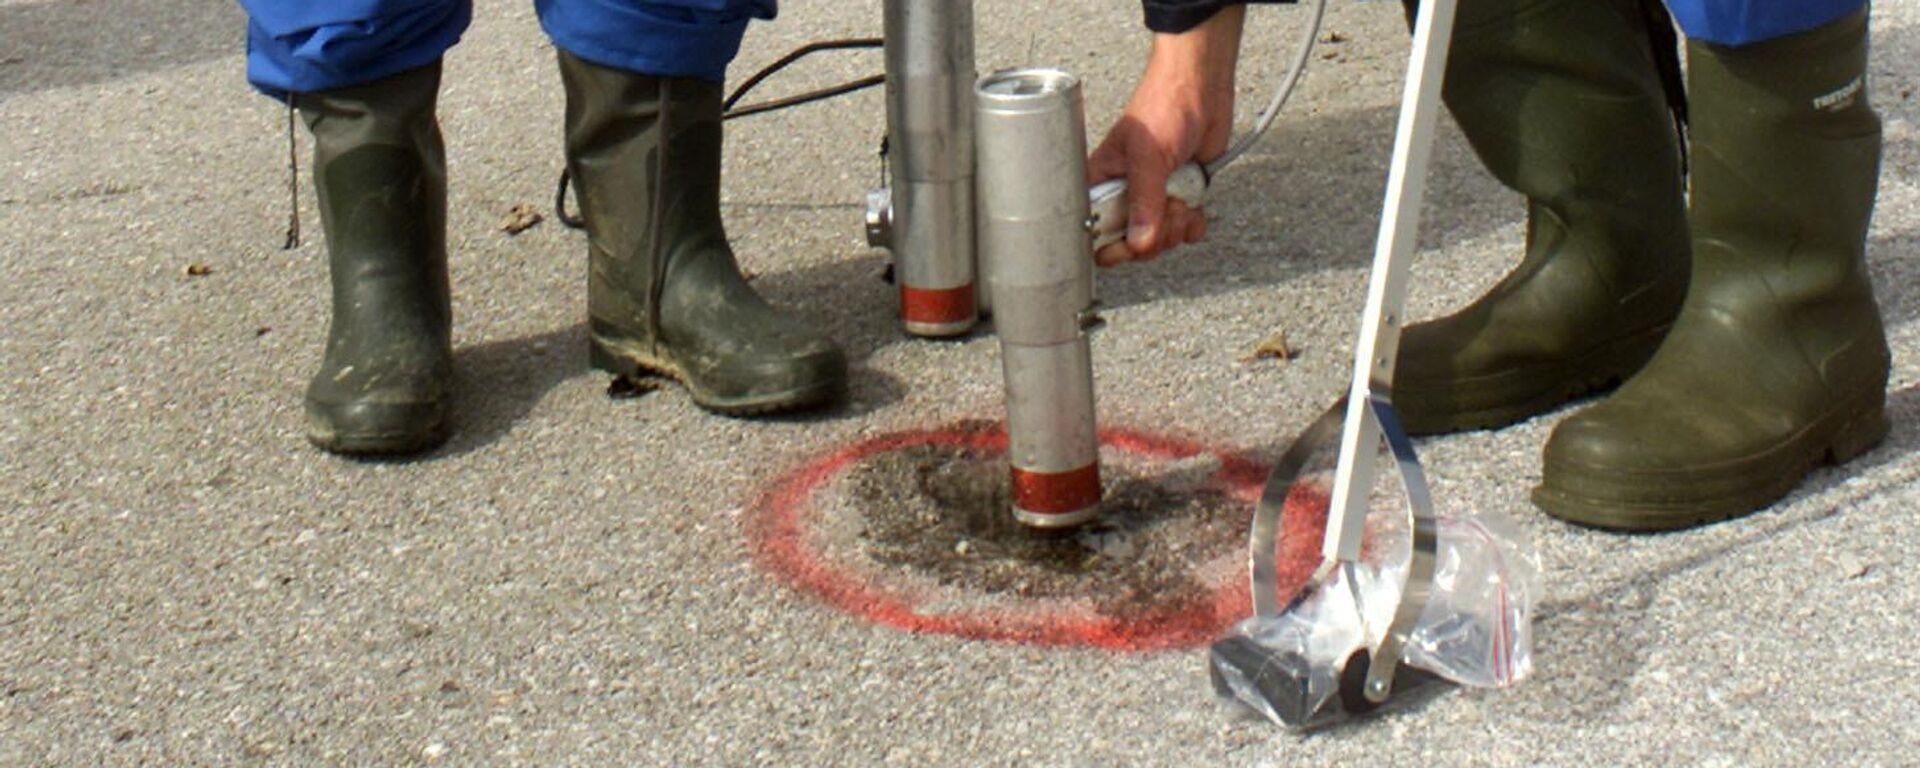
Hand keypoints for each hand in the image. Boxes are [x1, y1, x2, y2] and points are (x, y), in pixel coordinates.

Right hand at [1088, 7, 1243, 265]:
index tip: (1130, 241)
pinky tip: (1194, 205)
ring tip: (1182, 197)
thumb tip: (1139, 243)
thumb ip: (1143, 202)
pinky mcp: (1179, 195)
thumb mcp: (1147, 157)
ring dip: (1176, 225)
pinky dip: (1193, 224)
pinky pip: (1183, 230)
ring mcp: (1153, 197)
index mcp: (1101, 183)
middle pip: (1131, 244)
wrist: (1203, 89)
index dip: (1112, 245)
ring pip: (1159, 240)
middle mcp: (1124, 195)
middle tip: (1165, 208)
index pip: (1094, 233)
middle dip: (1154, 234)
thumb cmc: (1162, 106)